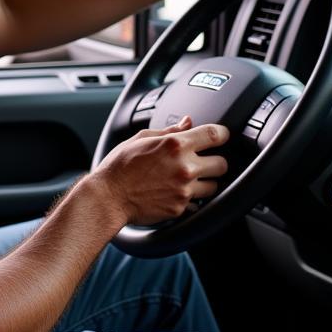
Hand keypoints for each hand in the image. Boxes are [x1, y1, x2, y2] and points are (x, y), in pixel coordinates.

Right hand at [93, 115, 229, 224]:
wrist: (108, 197)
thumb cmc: (120, 166)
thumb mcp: (141, 138)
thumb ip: (170, 130)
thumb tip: (188, 122)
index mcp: (175, 145)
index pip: (215, 135)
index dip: (222, 134)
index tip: (221, 136)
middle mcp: (184, 167)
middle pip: (222, 164)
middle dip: (216, 161)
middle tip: (205, 161)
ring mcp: (184, 190)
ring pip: (214, 186)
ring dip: (206, 182)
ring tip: (190, 179)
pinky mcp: (180, 209)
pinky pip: (199, 203)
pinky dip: (192, 199)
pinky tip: (178, 192)